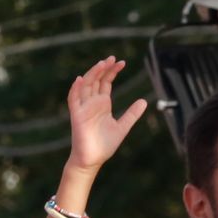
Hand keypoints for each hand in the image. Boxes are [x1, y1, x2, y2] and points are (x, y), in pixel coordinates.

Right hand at [65, 56, 147, 170]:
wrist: (93, 160)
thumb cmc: (104, 145)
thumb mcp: (122, 127)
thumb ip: (131, 114)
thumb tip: (144, 101)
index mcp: (102, 104)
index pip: (105, 83)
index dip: (112, 72)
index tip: (122, 62)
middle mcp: (92, 103)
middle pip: (96, 80)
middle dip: (103, 69)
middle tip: (112, 58)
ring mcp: (83, 108)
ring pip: (85, 86)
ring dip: (92, 74)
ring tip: (101, 64)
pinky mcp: (76, 116)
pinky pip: (73, 100)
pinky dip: (75, 89)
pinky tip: (79, 79)